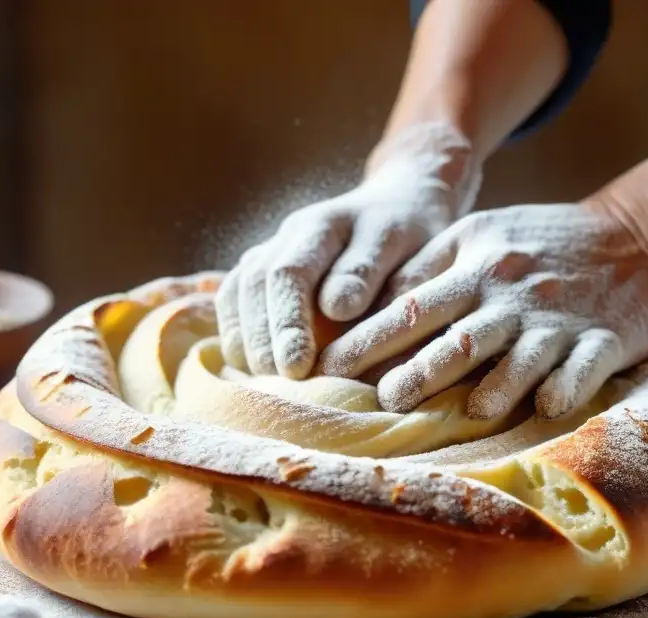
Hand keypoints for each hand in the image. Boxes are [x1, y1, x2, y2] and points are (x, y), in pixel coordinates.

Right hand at [215, 122, 481, 378]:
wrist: (403, 203)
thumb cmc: (413, 235)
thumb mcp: (404, 245)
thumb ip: (369, 272)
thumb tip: (334, 308)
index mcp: (322, 226)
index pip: (289, 273)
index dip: (288, 322)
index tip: (297, 366)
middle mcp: (288, 236)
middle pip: (254, 285)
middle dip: (263, 338)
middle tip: (278, 383)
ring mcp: (271, 249)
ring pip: (238, 292)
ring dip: (246, 338)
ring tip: (264, 382)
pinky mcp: (266, 269)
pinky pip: (234, 298)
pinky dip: (237, 332)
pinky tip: (250, 366)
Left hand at [318, 202, 647, 419]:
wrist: (640, 235)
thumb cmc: (545, 241)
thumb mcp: (482, 234)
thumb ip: (431, 266)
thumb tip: (370, 301)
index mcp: (475, 260)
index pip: (412, 301)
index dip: (368, 334)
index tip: (329, 365)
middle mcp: (511, 290)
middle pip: (457, 333)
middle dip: (417, 369)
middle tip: (379, 402)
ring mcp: (558, 316)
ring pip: (517, 354)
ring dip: (490, 386)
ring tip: (462, 416)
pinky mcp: (604, 339)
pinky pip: (584, 367)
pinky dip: (566, 387)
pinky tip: (547, 408)